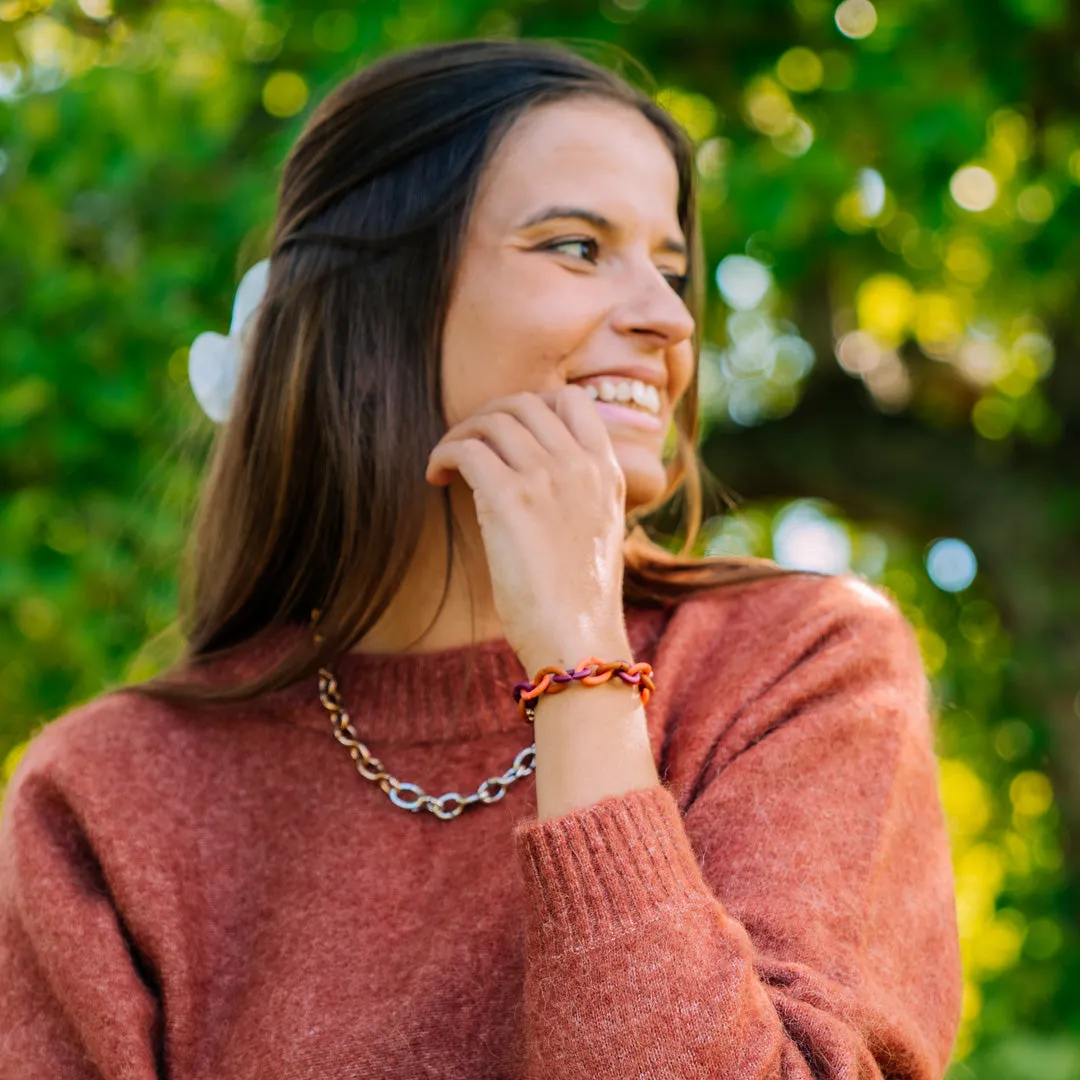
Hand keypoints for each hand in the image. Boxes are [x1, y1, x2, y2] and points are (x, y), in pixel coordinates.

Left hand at [425, 385, 630, 672]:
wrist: (577, 638)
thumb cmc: (580, 598)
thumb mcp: (598, 530)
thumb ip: (579, 492)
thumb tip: (536, 473)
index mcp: (607, 471)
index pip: (572, 400)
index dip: (532, 405)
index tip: (507, 432)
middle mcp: (580, 465)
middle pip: (523, 403)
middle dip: (487, 418)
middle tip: (469, 446)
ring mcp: (547, 477)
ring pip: (491, 421)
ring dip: (460, 435)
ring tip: (447, 465)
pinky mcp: (509, 498)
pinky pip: (465, 450)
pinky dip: (442, 455)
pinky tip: (436, 478)